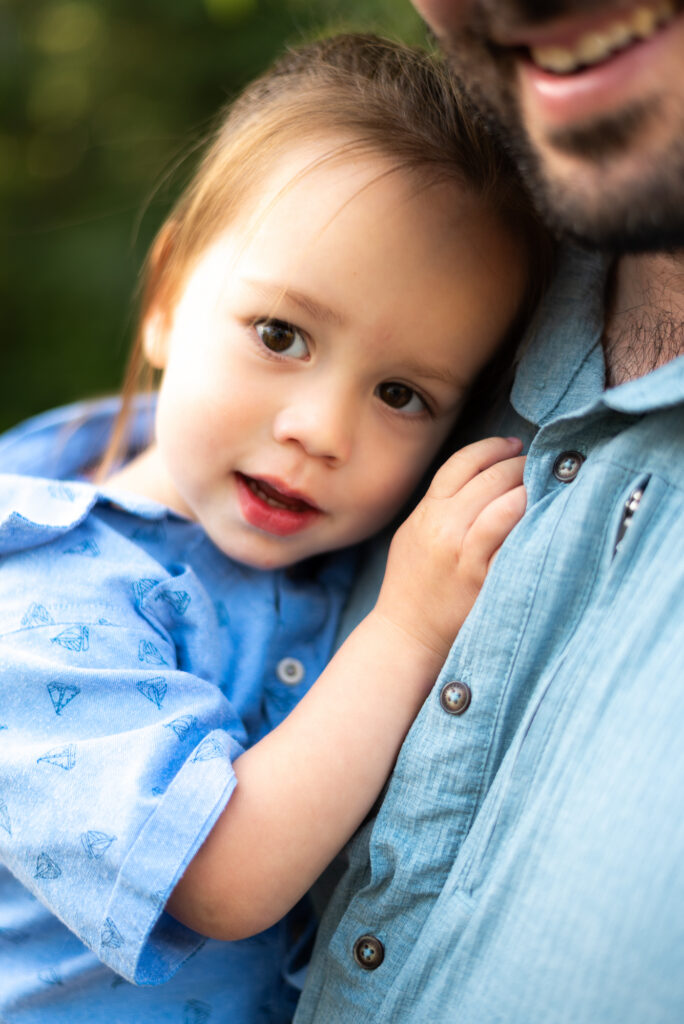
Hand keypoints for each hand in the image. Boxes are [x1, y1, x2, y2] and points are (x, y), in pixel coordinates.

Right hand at [374, 436, 525, 667]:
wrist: (407, 632)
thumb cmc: (413, 583)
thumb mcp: (414, 532)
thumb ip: (441, 503)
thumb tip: (482, 476)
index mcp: (427, 512)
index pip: (463, 462)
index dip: (494, 448)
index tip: (514, 446)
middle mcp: (445, 528)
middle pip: (490, 478)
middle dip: (520, 466)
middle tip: (539, 466)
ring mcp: (465, 554)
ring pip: (506, 505)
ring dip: (530, 491)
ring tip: (546, 489)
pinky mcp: (484, 580)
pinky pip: (514, 542)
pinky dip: (532, 525)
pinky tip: (544, 521)